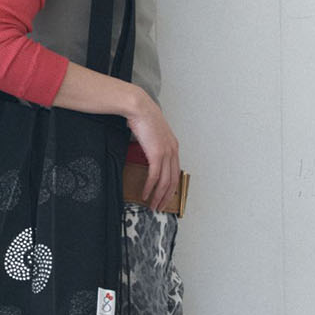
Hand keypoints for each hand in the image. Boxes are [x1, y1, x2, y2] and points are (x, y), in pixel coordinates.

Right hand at [126, 90, 181, 211]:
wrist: (139, 108)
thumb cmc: (143, 118)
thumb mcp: (152, 134)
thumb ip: (153, 145)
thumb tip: (147, 155)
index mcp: (173, 146)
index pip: (175, 172)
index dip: (171, 187)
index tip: (165, 196)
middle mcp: (173, 151)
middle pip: (173, 181)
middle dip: (166, 197)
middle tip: (160, 207)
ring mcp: (166, 153)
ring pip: (165, 182)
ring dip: (158, 196)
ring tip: (152, 205)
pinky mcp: (157, 154)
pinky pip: (155, 177)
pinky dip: (150, 188)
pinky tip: (145, 194)